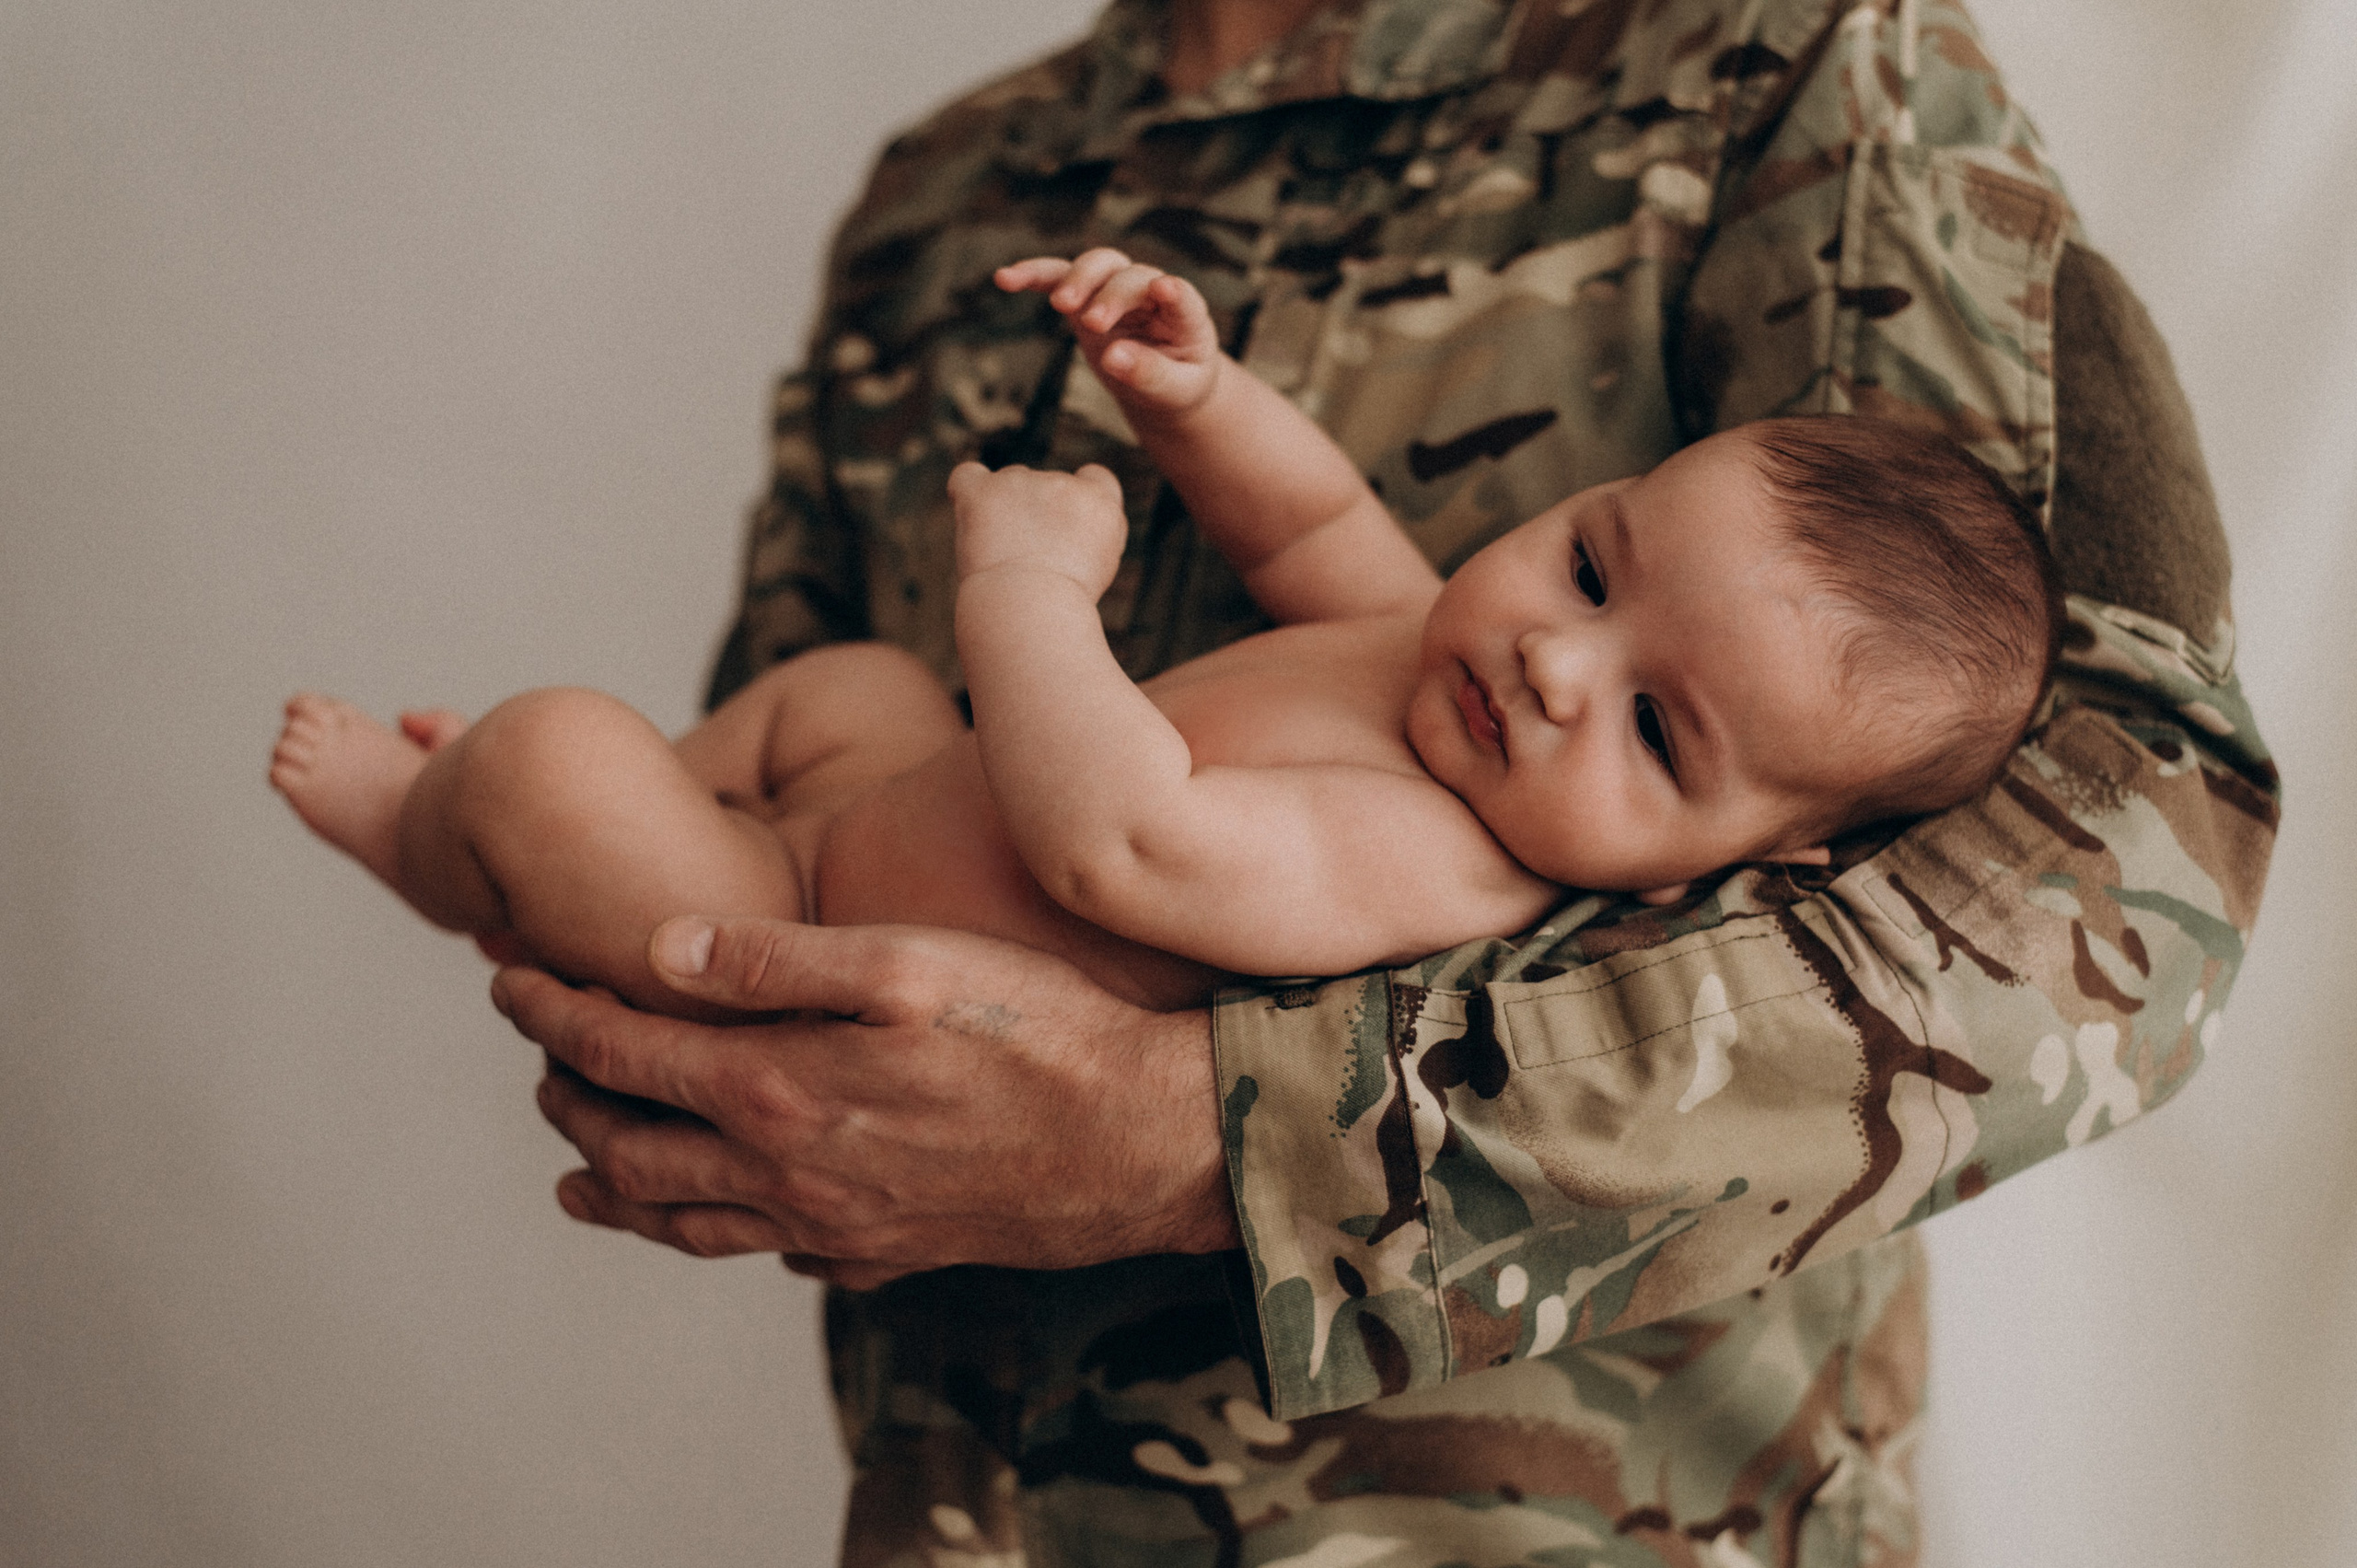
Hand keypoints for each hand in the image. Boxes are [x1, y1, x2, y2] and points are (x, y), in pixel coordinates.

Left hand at [496, 915, 1238, 1287]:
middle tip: (544, 1061)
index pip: (621, 1056)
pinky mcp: (884, 1252)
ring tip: (578, 1173)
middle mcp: (787, 1172)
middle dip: (569, 1100)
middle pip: (632, 1148)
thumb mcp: (906, 962)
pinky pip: (770, 1253)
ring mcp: (833, 1223)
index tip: (510, 982)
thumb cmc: (1037, 1030)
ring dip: (617, 1190)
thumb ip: (774, 956)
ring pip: (685, 1222)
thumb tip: (658, 947)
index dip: (551, 1016)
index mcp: (777, 1088)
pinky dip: (718, 1232)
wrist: (1141, 1141)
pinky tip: (728, 1214)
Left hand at [948, 459, 1128, 596]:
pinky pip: (967, 477)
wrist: (1032, 610)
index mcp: (1100, 502)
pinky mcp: (984, 492)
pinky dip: (965, 494)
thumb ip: (1085, 534)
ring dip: (1001, 515)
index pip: (1095, 478)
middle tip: (1029, 565)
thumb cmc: (1065, 605)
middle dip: (1034, 516)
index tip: (1066, 529)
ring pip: (1007, 487)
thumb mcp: (1098, 568)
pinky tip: (970, 515)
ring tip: (1004, 562)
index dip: (1078, 499)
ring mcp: (1023, 483)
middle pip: (1044, 486)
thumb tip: (1057, 525)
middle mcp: (1064, 484)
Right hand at [996, 249, 1221, 417]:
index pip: (1182, 298)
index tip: (1164, 288)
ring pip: (1096, 265)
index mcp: (1185, 316)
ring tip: (1060, 304)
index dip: (1174, 291)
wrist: (1162, 384)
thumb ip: (1149, 374)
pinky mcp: (1085, 298)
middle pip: (1129, 277)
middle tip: (1095, 323)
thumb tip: (1113, 357)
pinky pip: (1058, 278)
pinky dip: (1033, 275)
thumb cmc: (1176, 385)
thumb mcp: (1173, 390)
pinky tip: (1005, 278)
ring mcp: (1115, 289)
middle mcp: (1151, 292)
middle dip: (1110, 297)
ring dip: (1076, 279)